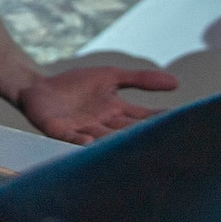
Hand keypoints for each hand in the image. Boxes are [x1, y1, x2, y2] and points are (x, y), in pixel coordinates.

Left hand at [16, 66, 177, 144]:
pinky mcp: (60, 130)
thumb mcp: (110, 76)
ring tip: (129, 144)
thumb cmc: (74, 85)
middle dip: (142, 137)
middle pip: (126, 131)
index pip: (143, 117)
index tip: (182, 123)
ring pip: (103, 137)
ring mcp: (82, 129)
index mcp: (116, 112)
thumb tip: (176, 82)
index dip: (159, 119)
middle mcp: (103, 125)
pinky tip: (90, 142)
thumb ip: (140, 79)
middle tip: (164, 145)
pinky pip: (72, 137)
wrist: (38, 87)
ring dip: (114, 141)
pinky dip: (81, 141)